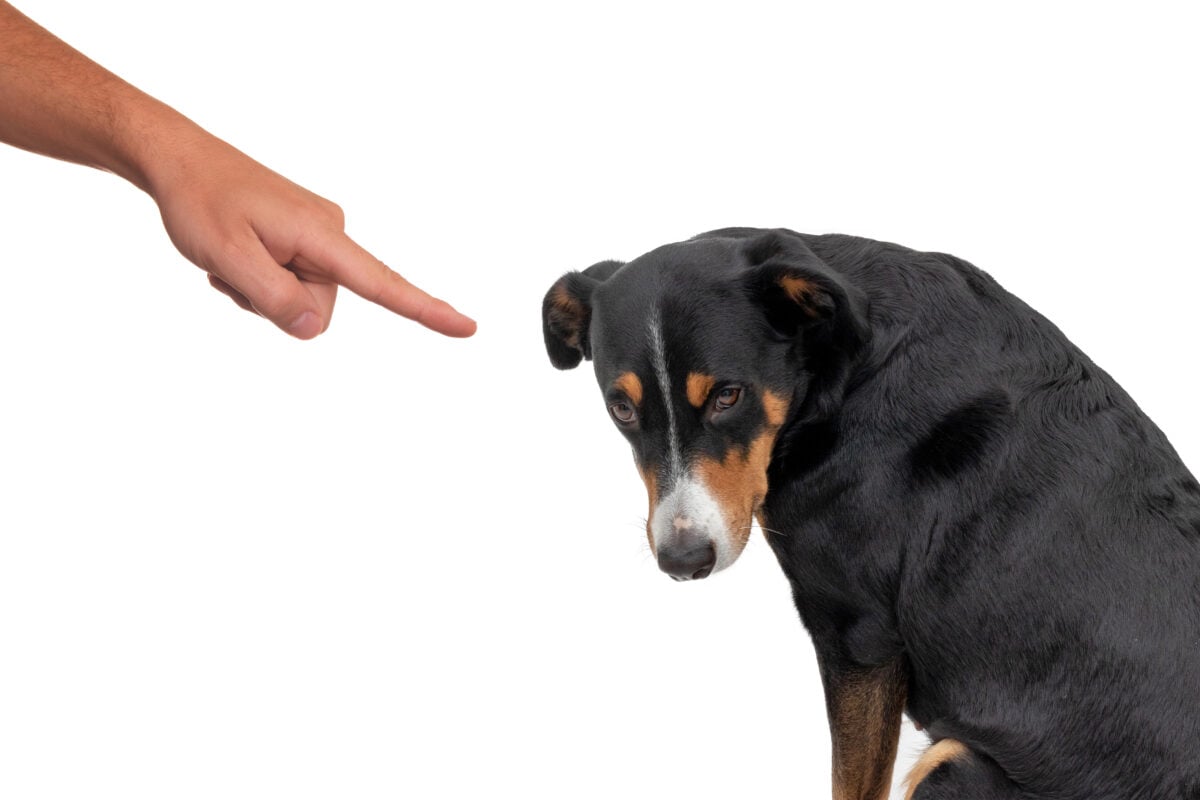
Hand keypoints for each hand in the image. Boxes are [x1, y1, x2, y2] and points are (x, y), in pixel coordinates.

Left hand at [147, 131, 475, 339]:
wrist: (179, 158)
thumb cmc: (199, 202)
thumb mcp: (227, 257)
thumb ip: (273, 299)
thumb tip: (313, 329)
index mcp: (323, 234)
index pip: (384, 283)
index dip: (427, 310)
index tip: (467, 328)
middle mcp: (331, 232)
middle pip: (321, 307)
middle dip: (278, 304)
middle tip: (235, 270)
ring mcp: (319, 235)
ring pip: (304, 298)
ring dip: (264, 291)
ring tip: (233, 257)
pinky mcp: (305, 236)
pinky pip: (293, 280)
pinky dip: (262, 278)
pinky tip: (238, 252)